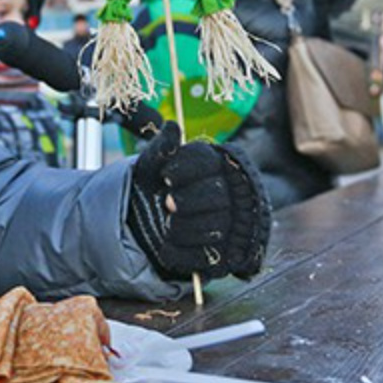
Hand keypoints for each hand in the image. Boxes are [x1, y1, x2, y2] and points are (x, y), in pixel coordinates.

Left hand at [128, 123, 270, 280]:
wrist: (150, 226)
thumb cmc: (156, 189)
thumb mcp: (153, 167)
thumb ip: (162, 148)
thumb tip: (172, 126)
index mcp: (217, 164)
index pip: (207, 162)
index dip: (185, 169)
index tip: (166, 177)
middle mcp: (232, 193)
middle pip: (217, 196)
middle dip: (187, 200)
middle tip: (167, 202)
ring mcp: (233, 226)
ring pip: (215, 227)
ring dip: (183, 228)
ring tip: (167, 225)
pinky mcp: (225, 256)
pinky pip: (208, 256)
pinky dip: (182, 252)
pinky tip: (167, 246)